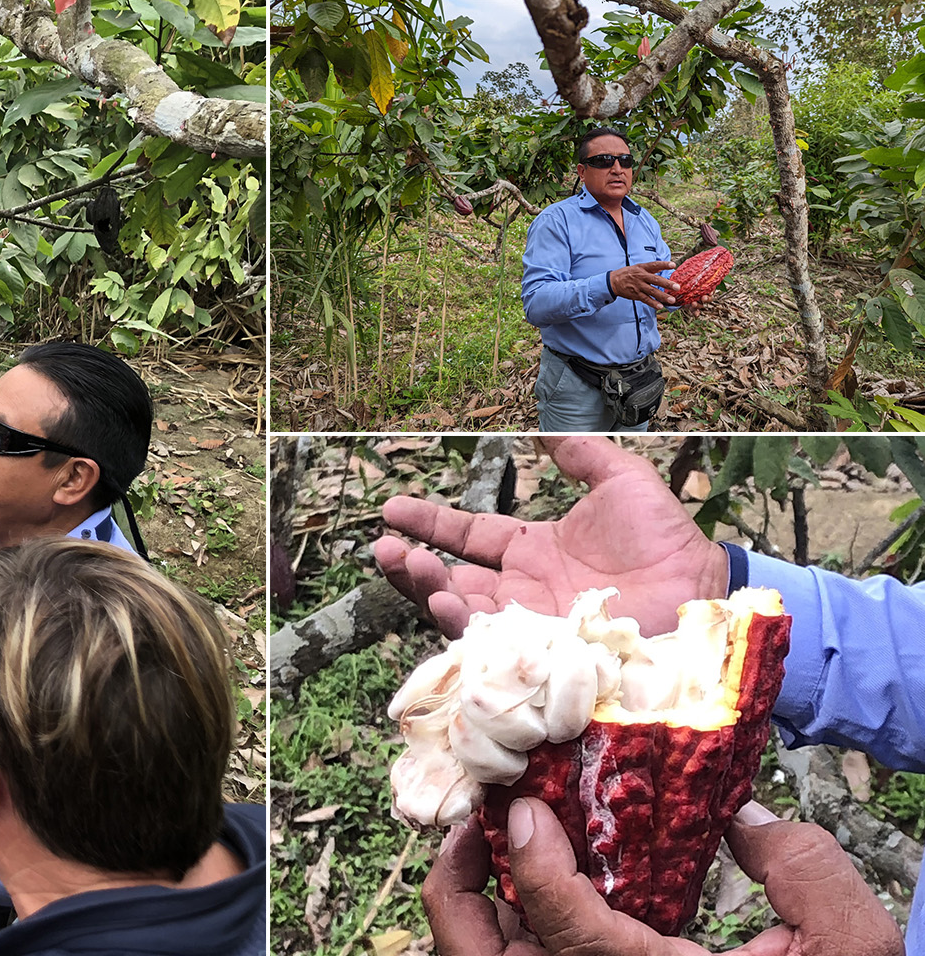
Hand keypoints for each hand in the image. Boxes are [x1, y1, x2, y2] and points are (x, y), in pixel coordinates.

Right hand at [372, 436, 728, 637]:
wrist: (699, 591)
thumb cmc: (667, 543)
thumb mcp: (622, 483)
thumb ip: (583, 455)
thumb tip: (544, 427)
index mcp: (532, 552)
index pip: (468, 538)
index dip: (429, 523)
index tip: (391, 510)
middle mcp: (522, 593)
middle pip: (450, 581)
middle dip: (411, 566)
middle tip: (384, 547)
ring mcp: (529, 627)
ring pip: (460, 613)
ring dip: (426, 591)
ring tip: (403, 564)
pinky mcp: (541, 654)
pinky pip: (489, 645)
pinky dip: (459, 625)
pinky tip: (441, 603)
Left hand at [422, 797, 902, 955]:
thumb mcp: (846, 945)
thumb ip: (802, 871)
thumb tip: (740, 817)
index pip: (568, 934)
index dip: (536, 868)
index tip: (528, 810)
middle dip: (460, 890)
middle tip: (476, 826)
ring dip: (476, 909)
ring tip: (488, 848)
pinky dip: (505, 932)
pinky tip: (527, 891)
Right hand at [608, 260, 680, 310]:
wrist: (613, 281)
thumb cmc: (628, 273)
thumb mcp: (638, 267)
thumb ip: (651, 268)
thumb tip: (663, 267)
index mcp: (642, 268)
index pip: (654, 265)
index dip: (664, 264)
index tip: (673, 265)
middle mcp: (641, 277)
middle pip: (655, 280)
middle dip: (667, 284)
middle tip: (677, 287)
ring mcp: (638, 286)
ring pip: (652, 291)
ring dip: (662, 296)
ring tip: (672, 300)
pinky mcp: (636, 294)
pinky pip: (645, 299)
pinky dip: (652, 303)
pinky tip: (660, 306)